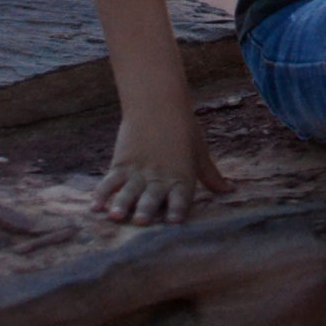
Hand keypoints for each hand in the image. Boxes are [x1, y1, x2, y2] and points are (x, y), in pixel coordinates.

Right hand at [92, 111, 233, 225]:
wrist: (158, 102)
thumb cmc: (183, 128)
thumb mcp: (199, 152)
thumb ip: (211, 176)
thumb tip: (231, 191)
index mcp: (182, 176)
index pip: (181, 197)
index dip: (178, 210)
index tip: (175, 223)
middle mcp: (160, 177)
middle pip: (152, 197)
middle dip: (146, 210)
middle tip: (141, 221)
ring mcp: (138, 171)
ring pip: (128, 191)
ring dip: (121, 204)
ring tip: (115, 215)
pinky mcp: (121, 163)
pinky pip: (110, 181)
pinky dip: (102, 194)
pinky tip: (95, 206)